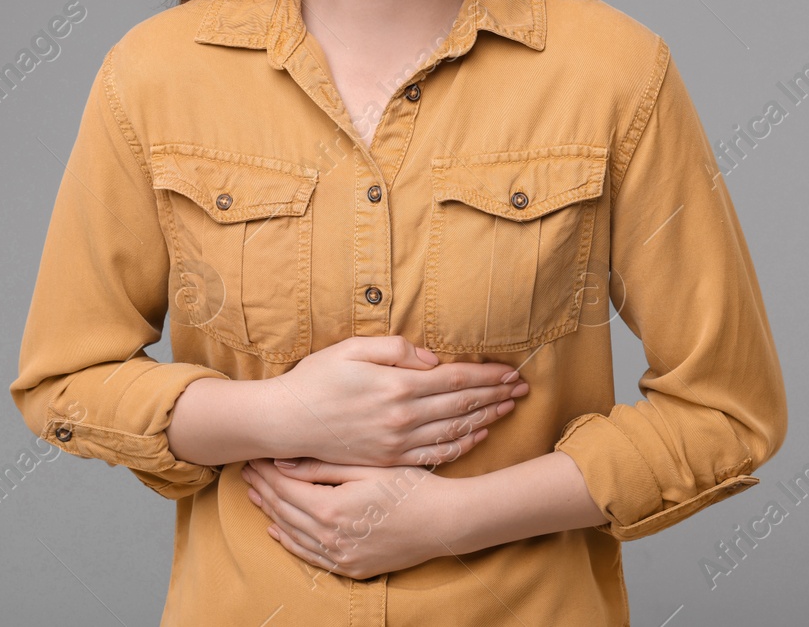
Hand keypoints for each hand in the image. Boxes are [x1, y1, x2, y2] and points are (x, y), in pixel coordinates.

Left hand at [240, 456, 456, 578]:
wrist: (445, 522)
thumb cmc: (410, 486)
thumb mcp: (368, 465)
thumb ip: (323, 465)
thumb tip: (283, 461)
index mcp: (331, 509)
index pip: (285, 488)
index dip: (267, 471)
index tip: (254, 456)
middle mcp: (330, 538)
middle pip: (284, 511)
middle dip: (264, 488)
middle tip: (248, 471)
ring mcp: (340, 557)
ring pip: (292, 535)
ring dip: (271, 514)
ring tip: (256, 494)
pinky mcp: (351, 568)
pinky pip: (309, 557)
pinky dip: (289, 543)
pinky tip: (277, 531)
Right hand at [271, 335, 529, 466]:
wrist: (286, 422)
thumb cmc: (315, 379)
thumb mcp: (350, 349)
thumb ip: (393, 349)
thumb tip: (431, 358)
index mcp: (397, 386)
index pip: (456, 378)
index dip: (487, 374)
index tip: (511, 370)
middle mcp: (403, 418)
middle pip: (462, 404)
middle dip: (496, 394)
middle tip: (523, 388)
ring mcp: (398, 443)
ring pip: (455, 430)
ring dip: (486, 418)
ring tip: (508, 409)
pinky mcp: (390, 459)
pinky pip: (435, 454)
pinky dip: (462, 445)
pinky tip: (478, 436)